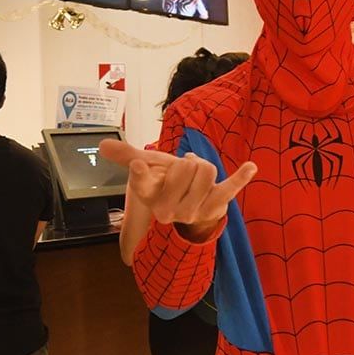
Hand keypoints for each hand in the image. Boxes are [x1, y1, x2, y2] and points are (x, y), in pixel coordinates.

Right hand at [100, 139, 256, 242]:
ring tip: (196, 176)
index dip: (141, 173)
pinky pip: (229, 189)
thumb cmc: (164, 184)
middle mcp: (170, 210)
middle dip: (187, 162)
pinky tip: (251, 166)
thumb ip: (125, 155)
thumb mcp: (145, 168)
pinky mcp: (216, 206)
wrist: (186, 209)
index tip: (140, 165)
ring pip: (207, 171)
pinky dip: (240, 178)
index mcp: (150, 198)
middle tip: (183, 171)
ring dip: (203, 166)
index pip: (142, 184)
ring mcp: (195, 210)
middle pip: (185, 167)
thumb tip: (102, 144)